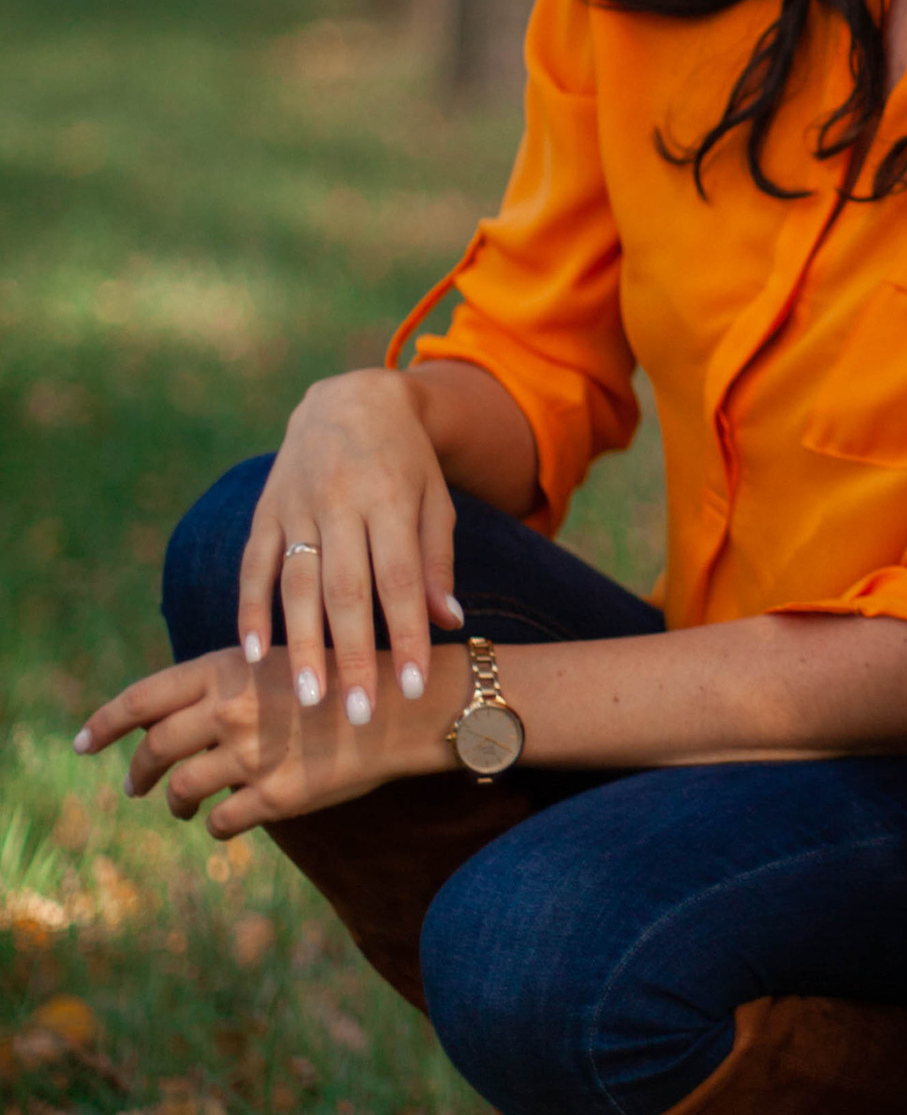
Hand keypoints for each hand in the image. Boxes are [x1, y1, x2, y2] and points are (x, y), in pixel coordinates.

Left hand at [74, 643, 451, 838]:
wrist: (410, 704)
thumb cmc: (344, 676)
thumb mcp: (280, 659)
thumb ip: (225, 684)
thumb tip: (170, 718)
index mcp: (227, 668)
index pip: (141, 699)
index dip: (103, 724)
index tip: (81, 744)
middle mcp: (232, 710)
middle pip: (154, 750)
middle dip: (137, 773)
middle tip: (136, 785)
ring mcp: (253, 755)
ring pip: (182, 790)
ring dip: (174, 802)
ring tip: (180, 807)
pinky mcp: (277, 795)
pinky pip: (222, 822)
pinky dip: (217, 824)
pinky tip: (227, 820)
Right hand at [245, 370, 468, 729]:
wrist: (352, 399)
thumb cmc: (406, 462)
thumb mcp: (435, 499)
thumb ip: (437, 560)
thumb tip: (449, 622)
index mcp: (392, 501)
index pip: (401, 580)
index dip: (408, 635)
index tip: (414, 688)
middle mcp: (341, 504)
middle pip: (347, 592)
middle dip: (353, 657)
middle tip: (358, 716)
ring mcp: (297, 506)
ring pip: (297, 586)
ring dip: (301, 647)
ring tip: (310, 700)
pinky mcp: (264, 511)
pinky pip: (254, 566)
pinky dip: (249, 611)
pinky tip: (252, 656)